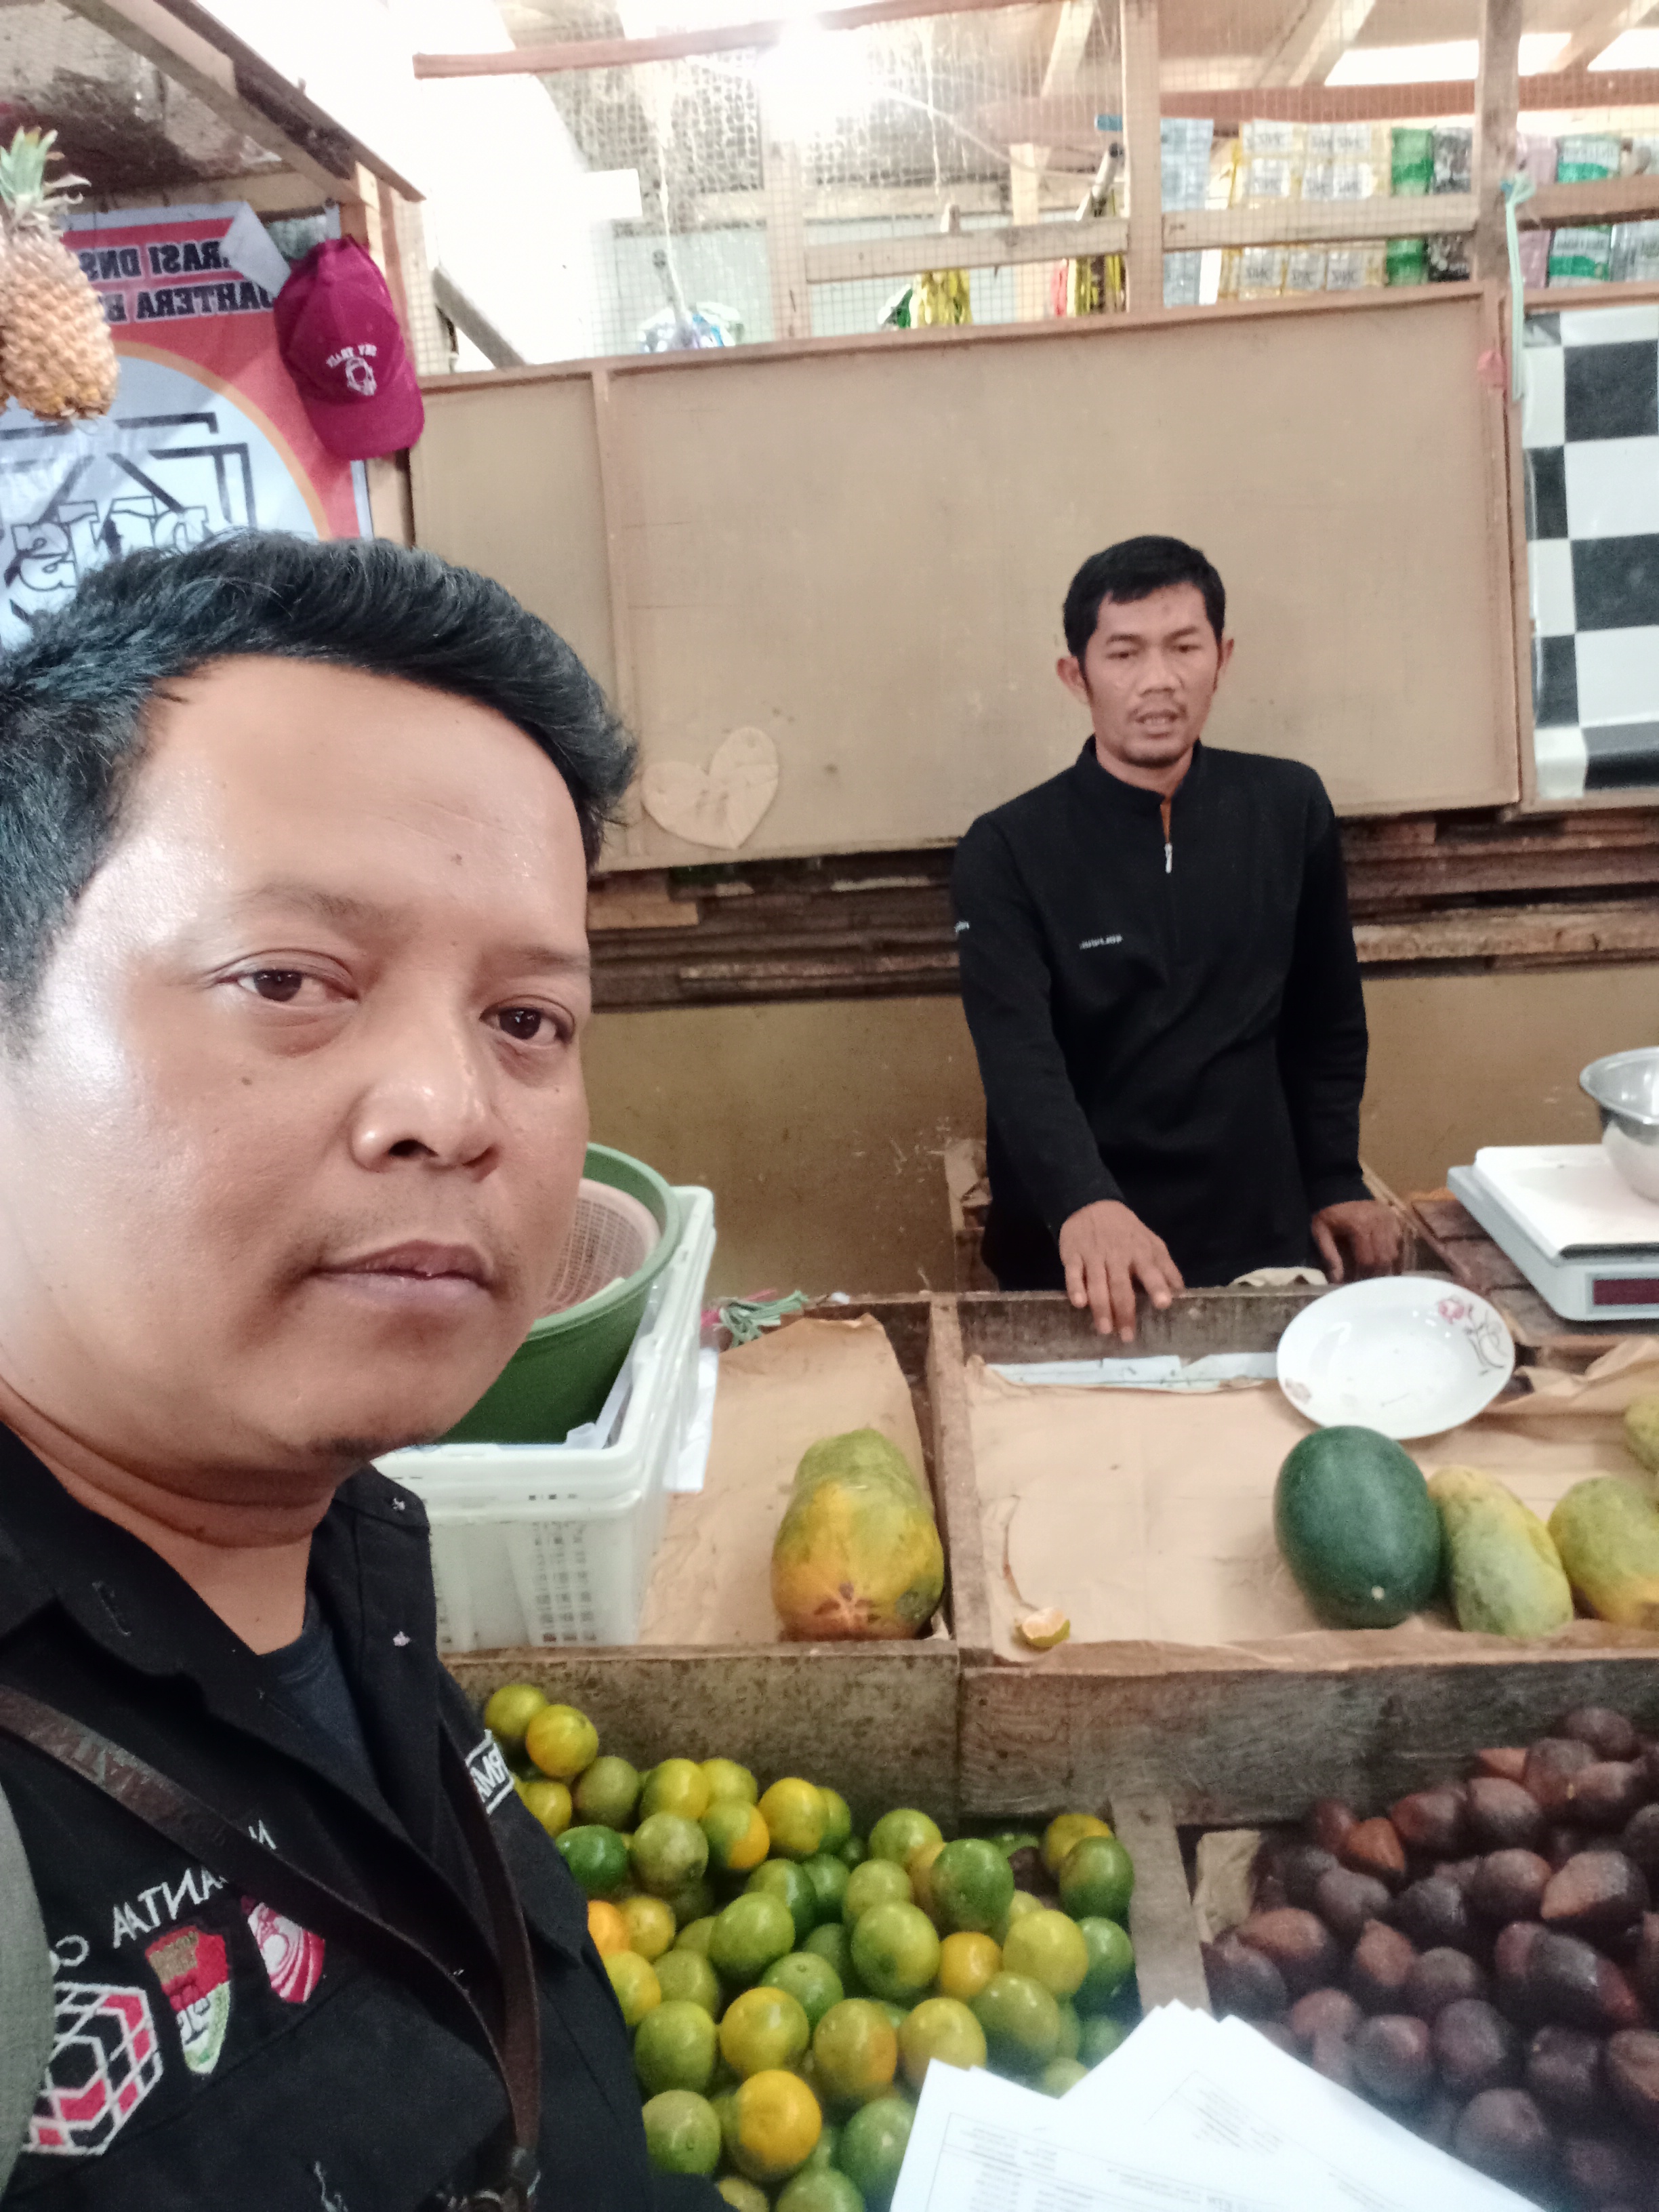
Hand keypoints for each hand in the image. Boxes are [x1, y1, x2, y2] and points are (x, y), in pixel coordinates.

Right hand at [1058, 1199, 1183, 1341]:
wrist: (1090, 1205)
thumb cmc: (1126, 1231)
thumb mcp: (1150, 1242)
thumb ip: (1165, 1267)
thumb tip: (1181, 1291)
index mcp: (1139, 1252)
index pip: (1150, 1271)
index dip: (1157, 1287)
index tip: (1164, 1304)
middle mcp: (1117, 1255)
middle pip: (1121, 1286)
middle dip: (1125, 1311)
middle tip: (1128, 1336)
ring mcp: (1093, 1255)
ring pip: (1097, 1284)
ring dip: (1101, 1307)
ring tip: (1105, 1330)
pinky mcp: (1073, 1255)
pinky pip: (1073, 1273)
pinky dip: (1076, 1288)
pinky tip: (1079, 1304)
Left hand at [1311, 1199, 1402, 1283]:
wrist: (1340, 1191)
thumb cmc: (1329, 1214)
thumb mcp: (1320, 1232)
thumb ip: (1329, 1256)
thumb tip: (1337, 1281)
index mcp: (1359, 1225)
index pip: (1367, 1259)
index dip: (1362, 1276)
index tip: (1356, 1285)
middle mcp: (1379, 1222)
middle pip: (1384, 1258)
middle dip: (1376, 1275)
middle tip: (1368, 1284)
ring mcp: (1390, 1220)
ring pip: (1395, 1253)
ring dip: (1387, 1268)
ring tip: (1376, 1277)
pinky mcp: (1396, 1220)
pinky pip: (1401, 1244)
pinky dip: (1396, 1257)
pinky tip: (1389, 1267)